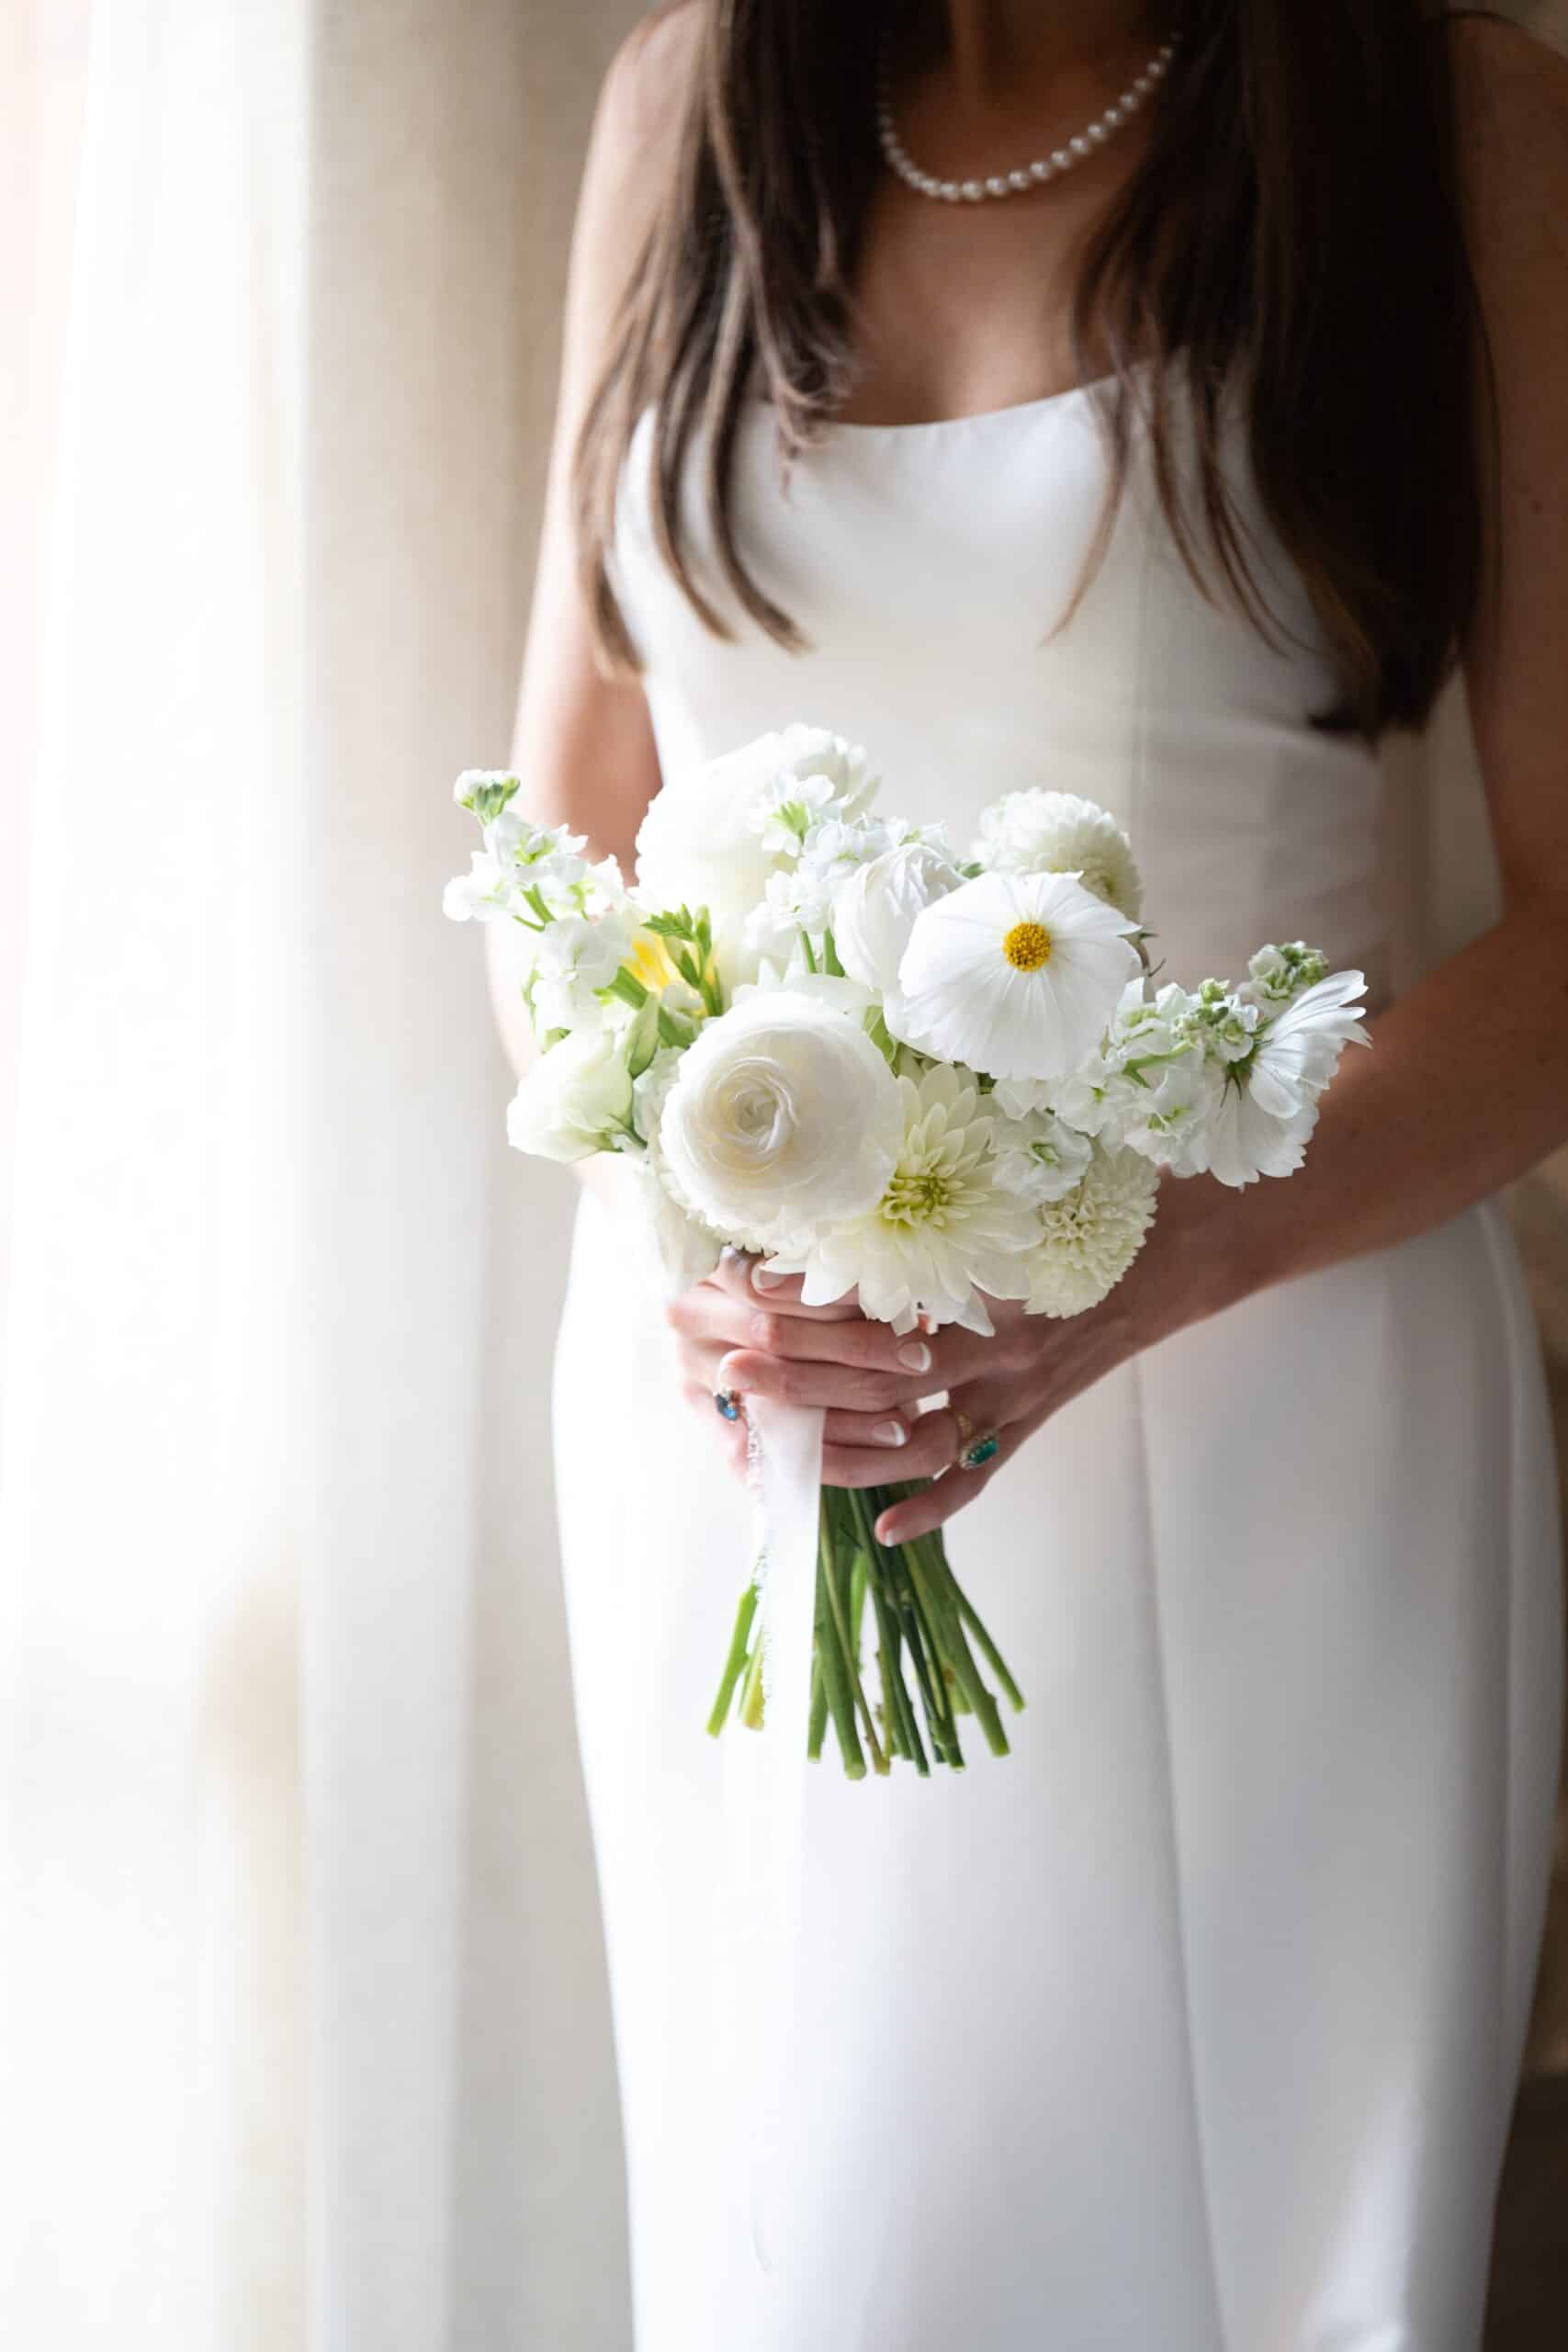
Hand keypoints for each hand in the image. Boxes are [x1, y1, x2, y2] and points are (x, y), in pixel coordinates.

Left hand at [667, 1178, 1242, 1544]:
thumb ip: (954, 1197)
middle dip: (800, 1377)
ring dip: (844, 1449)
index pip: (885, 1303)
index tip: (745, 1284)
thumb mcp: (1030, 1187)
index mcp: (995, 1286)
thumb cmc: (1108, 1202)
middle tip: (732, 1370)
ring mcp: (1020, 1396)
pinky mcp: (1036, 1422)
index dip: (812, 1297)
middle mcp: (1003, 1352)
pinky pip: (980, 1478)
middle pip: (882, 1379)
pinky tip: (881, 1530)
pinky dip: (933, 1508)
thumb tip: (860, 1173)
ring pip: (919, 1444)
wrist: (1193, 1247)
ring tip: (776, 1444)